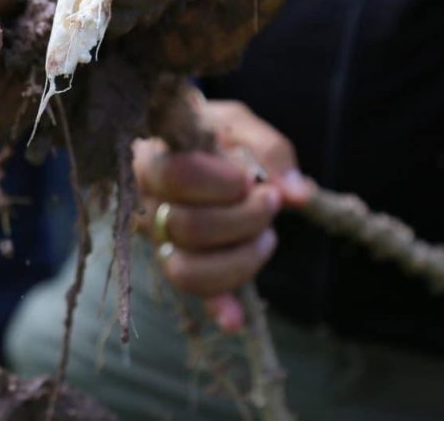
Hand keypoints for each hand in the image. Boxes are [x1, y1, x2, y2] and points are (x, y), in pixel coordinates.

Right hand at [133, 101, 312, 331]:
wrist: (193, 148)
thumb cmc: (214, 134)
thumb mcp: (241, 124)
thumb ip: (270, 151)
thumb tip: (296, 196)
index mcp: (153, 160)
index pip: (175, 177)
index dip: (220, 183)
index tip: (248, 178)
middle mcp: (147, 205)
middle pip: (187, 228)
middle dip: (243, 219)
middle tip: (269, 200)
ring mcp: (158, 242)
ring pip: (187, 270)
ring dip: (240, 259)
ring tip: (266, 235)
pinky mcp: (177, 264)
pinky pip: (192, 293)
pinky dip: (216, 307)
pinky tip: (236, 319)